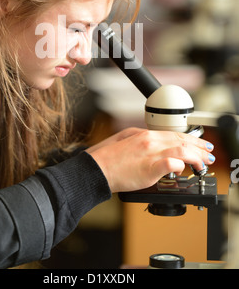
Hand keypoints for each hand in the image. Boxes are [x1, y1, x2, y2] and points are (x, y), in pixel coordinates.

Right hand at [87, 128, 214, 192]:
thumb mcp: (124, 139)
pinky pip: (170, 163)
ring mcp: (150, 154)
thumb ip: (141, 139)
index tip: (200, 144)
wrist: (95, 168)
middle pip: (182, 140)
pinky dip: (180, 164)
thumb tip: (154, 143)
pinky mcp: (149, 169)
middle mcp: (149, 141)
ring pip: (181, 150)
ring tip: (203, 163)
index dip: (191, 139)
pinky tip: (184, 169)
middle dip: (199, 147)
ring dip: (196, 157)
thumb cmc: (106, 157)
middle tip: (208, 154)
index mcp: (144, 134)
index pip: (175, 134)